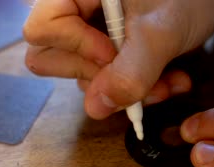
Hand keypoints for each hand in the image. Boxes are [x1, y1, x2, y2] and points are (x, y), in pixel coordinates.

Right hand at [23, 0, 213, 118]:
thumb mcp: (160, 34)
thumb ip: (129, 72)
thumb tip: (95, 108)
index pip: (42, 29)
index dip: (77, 49)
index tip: (113, 55)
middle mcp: (75, 10)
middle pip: (53, 56)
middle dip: (100, 78)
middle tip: (138, 81)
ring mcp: (91, 31)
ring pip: (86, 74)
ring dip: (127, 89)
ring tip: (168, 83)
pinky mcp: (109, 46)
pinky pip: (108, 77)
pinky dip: (138, 85)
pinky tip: (171, 80)